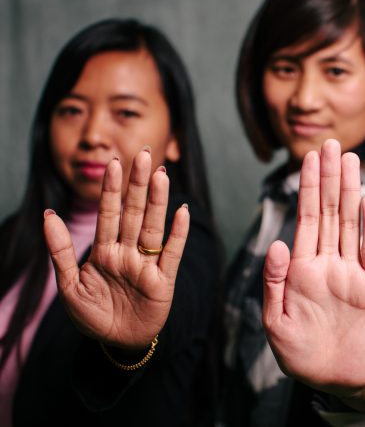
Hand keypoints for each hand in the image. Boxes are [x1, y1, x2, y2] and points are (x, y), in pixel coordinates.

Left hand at [43, 149, 189, 350]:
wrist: (117, 343)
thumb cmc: (93, 315)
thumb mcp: (69, 286)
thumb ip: (61, 251)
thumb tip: (48, 215)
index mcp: (105, 251)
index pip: (109, 214)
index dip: (111, 190)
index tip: (114, 163)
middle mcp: (127, 252)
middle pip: (134, 213)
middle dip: (136, 185)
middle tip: (142, 155)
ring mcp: (146, 265)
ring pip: (152, 228)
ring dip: (157, 202)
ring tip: (159, 175)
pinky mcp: (163, 281)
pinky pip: (172, 254)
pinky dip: (178, 234)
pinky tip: (182, 212)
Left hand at [262, 139, 364, 396]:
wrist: (335, 378)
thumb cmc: (300, 353)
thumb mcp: (276, 322)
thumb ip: (274, 282)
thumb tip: (277, 243)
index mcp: (301, 268)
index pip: (306, 218)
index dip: (307, 187)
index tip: (308, 157)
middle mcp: (327, 263)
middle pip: (329, 212)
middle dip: (329, 177)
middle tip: (331, 143)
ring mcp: (352, 273)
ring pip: (351, 223)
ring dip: (350, 191)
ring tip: (350, 160)